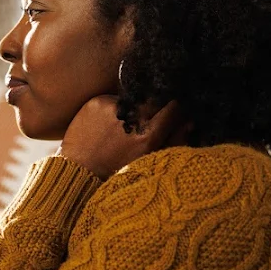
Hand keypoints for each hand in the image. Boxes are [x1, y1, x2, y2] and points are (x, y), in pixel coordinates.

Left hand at [58, 96, 187, 178]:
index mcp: (148, 136)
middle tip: (144, 120)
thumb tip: (190, 120)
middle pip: (155, 99)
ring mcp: (112, 108)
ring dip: (132, 109)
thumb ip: (174, 140)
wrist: (80, 171)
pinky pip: (113, 98)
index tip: (175, 108)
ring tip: (119, 129)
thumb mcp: (150, 160)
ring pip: (134, 98)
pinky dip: (113, 109)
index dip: (177, 107)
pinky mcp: (96, 102)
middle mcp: (131, 119)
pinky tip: (105, 126)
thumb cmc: (118, 170)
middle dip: (155, 105)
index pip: (174, 107)